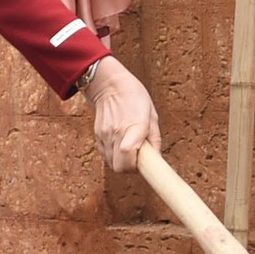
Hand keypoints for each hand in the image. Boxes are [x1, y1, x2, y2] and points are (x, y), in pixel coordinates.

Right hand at [82, 55, 158, 173]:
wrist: (109, 84)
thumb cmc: (134, 96)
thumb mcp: (151, 114)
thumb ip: (154, 137)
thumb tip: (156, 157)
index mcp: (134, 126)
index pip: (129, 156)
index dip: (136, 167)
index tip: (144, 165)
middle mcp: (117, 133)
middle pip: (119, 167)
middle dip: (129, 168)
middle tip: (137, 160)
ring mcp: (105, 135)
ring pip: (111, 164)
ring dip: (121, 162)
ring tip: (129, 150)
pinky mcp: (98, 136)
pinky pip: (105, 155)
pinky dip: (113, 156)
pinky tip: (119, 145)